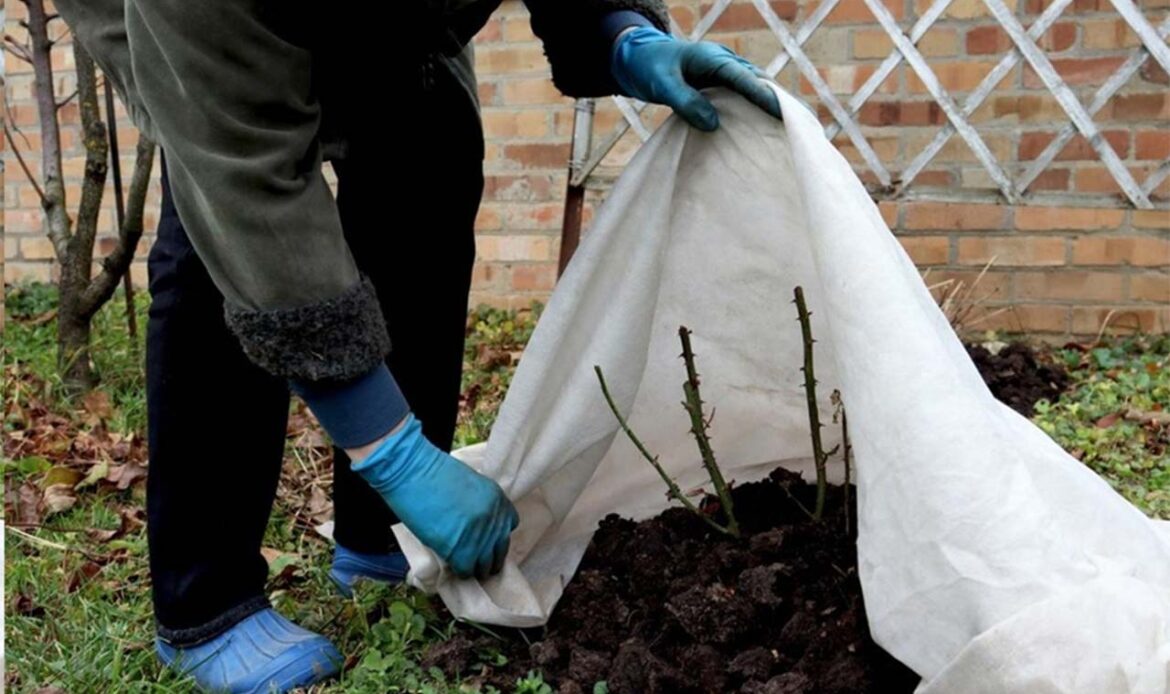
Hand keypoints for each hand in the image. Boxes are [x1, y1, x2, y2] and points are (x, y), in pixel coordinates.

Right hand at [351, 414, 517, 578]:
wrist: (412, 470)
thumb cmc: (432, 471)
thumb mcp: (469, 483)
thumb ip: (479, 503)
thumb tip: (475, 523)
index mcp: (498, 499)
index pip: (510, 525)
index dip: (496, 535)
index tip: (485, 539)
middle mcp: (494, 518)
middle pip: (500, 550)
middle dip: (488, 556)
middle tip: (475, 559)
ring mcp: (480, 536)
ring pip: (485, 565)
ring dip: (474, 567)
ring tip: (464, 565)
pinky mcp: (461, 550)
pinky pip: (466, 570)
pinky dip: (459, 571)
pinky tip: (451, 565)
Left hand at [610, 26, 781, 131]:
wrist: (641, 57)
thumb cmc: (649, 68)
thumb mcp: (662, 85)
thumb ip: (685, 102)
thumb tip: (713, 124)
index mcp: (712, 58)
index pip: (743, 78)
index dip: (763, 95)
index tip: (781, 113)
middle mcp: (725, 62)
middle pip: (759, 81)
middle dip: (780, 101)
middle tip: (802, 124)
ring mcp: (726, 71)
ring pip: (756, 88)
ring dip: (773, 105)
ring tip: (794, 129)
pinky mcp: (723, 84)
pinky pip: (746, 95)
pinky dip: (758, 108)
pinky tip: (768, 127)